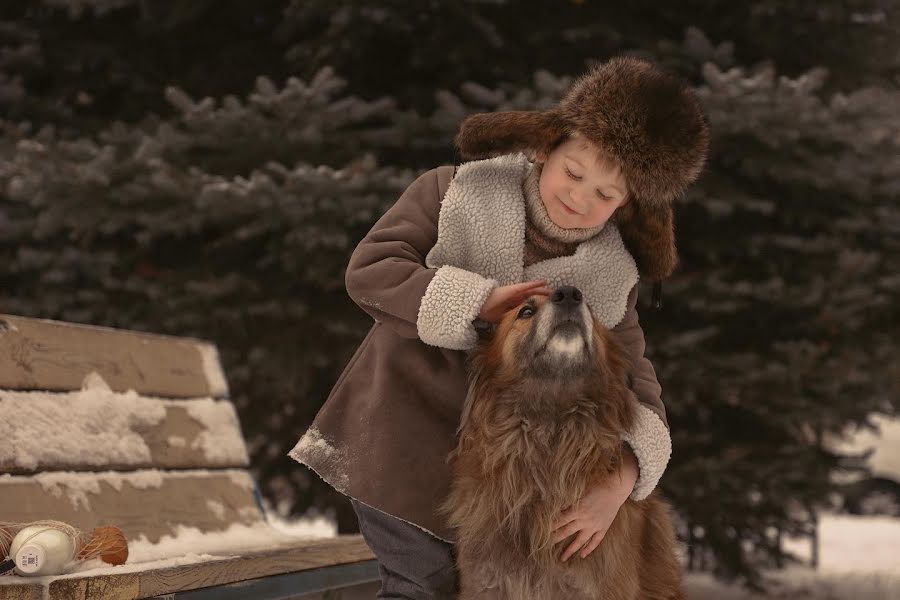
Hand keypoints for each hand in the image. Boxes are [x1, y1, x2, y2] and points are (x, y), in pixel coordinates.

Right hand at [478, 280, 552, 322]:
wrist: (480, 305)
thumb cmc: (489, 312)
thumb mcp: (504, 320)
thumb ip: (512, 323)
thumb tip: (519, 333)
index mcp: (515, 305)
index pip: (530, 305)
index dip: (539, 306)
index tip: (549, 309)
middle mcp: (517, 298)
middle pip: (534, 297)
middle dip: (544, 298)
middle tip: (556, 299)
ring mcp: (516, 293)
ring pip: (533, 291)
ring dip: (543, 291)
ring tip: (554, 291)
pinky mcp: (514, 289)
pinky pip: (527, 286)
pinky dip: (535, 284)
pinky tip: (544, 282)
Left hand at [552, 446, 638, 561]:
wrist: (617, 488)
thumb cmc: (598, 484)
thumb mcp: (581, 490)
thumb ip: (569, 499)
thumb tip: (556, 504)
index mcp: (578, 509)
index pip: (560, 519)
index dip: (550, 525)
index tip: (540, 531)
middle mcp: (585, 519)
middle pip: (566, 531)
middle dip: (555, 538)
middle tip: (544, 546)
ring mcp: (595, 525)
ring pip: (580, 541)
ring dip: (570, 550)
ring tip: (561, 558)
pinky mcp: (603, 528)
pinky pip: (595, 541)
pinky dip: (589, 549)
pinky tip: (582, 555)